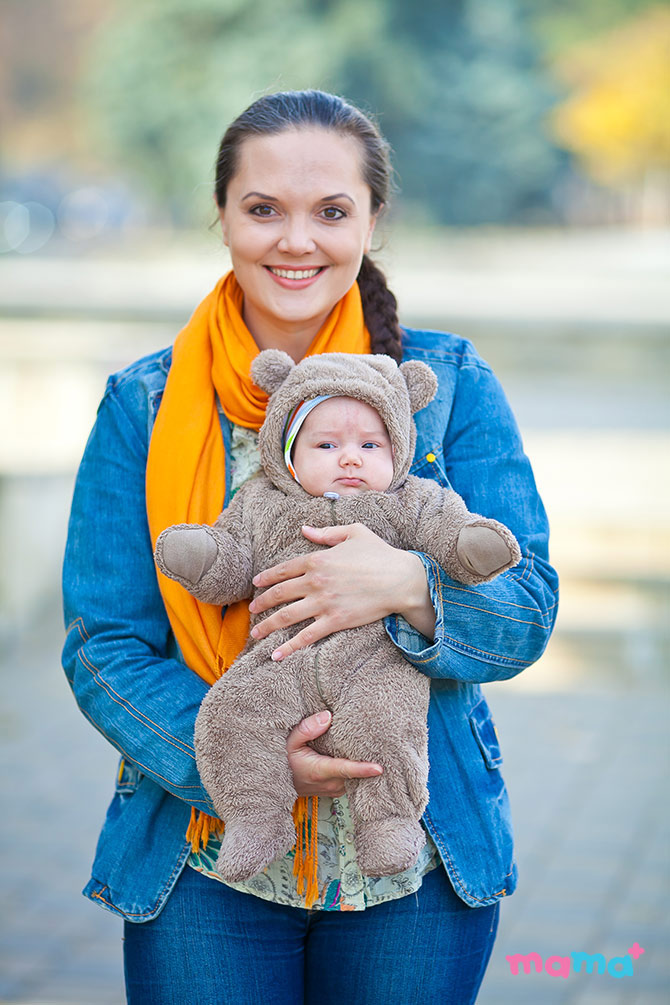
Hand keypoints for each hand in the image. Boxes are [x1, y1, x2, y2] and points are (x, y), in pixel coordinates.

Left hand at [248, 523, 435, 660]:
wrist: (401, 579)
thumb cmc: (380, 553)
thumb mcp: (354, 532)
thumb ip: (326, 533)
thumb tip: (304, 529)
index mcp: (318, 559)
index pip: (284, 570)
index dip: (267, 577)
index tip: (255, 584)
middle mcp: (315, 581)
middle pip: (280, 594)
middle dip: (262, 603)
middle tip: (251, 610)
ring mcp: (323, 602)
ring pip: (286, 616)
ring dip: (268, 626)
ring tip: (255, 633)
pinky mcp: (335, 621)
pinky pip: (306, 636)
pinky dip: (289, 647)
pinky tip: (276, 655)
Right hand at [287, 710, 382, 796]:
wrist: (280, 782)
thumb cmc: (285, 761)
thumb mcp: (290, 742)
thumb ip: (307, 729)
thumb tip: (327, 717)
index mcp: (320, 771)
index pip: (345, 769)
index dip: (363, 769)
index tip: (379, 768)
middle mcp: (330, 783)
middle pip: (356, 772)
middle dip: (368, 759)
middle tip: (382, 745)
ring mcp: (335, 789)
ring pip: (356, 777)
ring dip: (362, 765)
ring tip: (372, 749)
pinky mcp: (337, 791)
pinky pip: (352, 780)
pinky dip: (357, 770)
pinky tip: (359, 757)